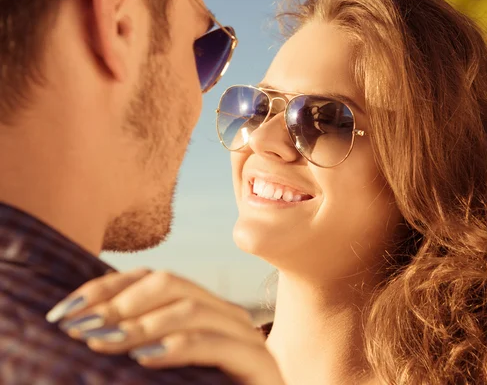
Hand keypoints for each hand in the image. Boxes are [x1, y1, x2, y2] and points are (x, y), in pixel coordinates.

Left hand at [46, 268, 284, 384]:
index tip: (64, 312)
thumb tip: (85, 330)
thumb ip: (136, 346)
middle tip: (79, 328)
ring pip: (191, 308)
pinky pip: (214, 343)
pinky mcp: (260, 364)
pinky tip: (145, 358)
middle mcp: (224, 316)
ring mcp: (246, 337)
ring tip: (101, 343)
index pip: (151, 279)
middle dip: (119, 303)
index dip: (106, 288)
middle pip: (171, 284)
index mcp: (202, 312)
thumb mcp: (160, 370)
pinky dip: (178, 346)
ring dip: (140, 324)